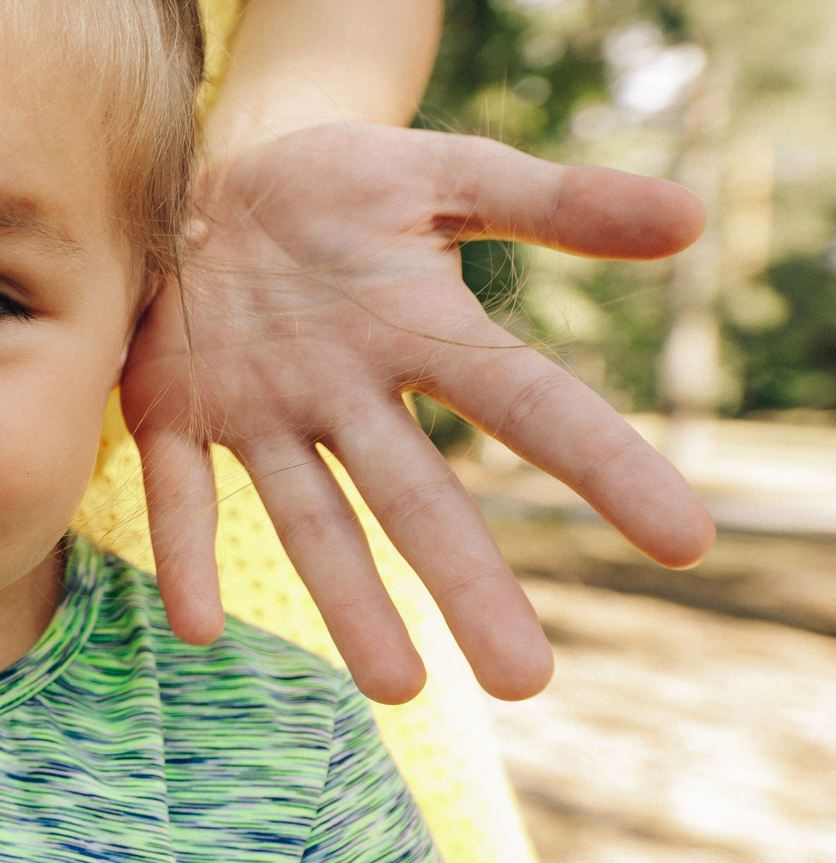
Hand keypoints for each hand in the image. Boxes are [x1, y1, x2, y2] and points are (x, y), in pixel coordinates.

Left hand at [123, 124, 714, 703]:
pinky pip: (179, 489)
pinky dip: (184, 552)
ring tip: (397, 689)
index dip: (601, 465)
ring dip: (347, 602)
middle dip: (467, 586)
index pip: (529, 405)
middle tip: (525, 682)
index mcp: (421, 334)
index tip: (686, 540)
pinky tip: (197, 626)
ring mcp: (259, 412)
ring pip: (308, 518)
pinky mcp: (171, 410)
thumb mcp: (437, 173)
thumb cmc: (327, 183)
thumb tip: (690, 217)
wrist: (197, 176)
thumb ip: (549, 200)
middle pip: (418, 499)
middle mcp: (346, 394)